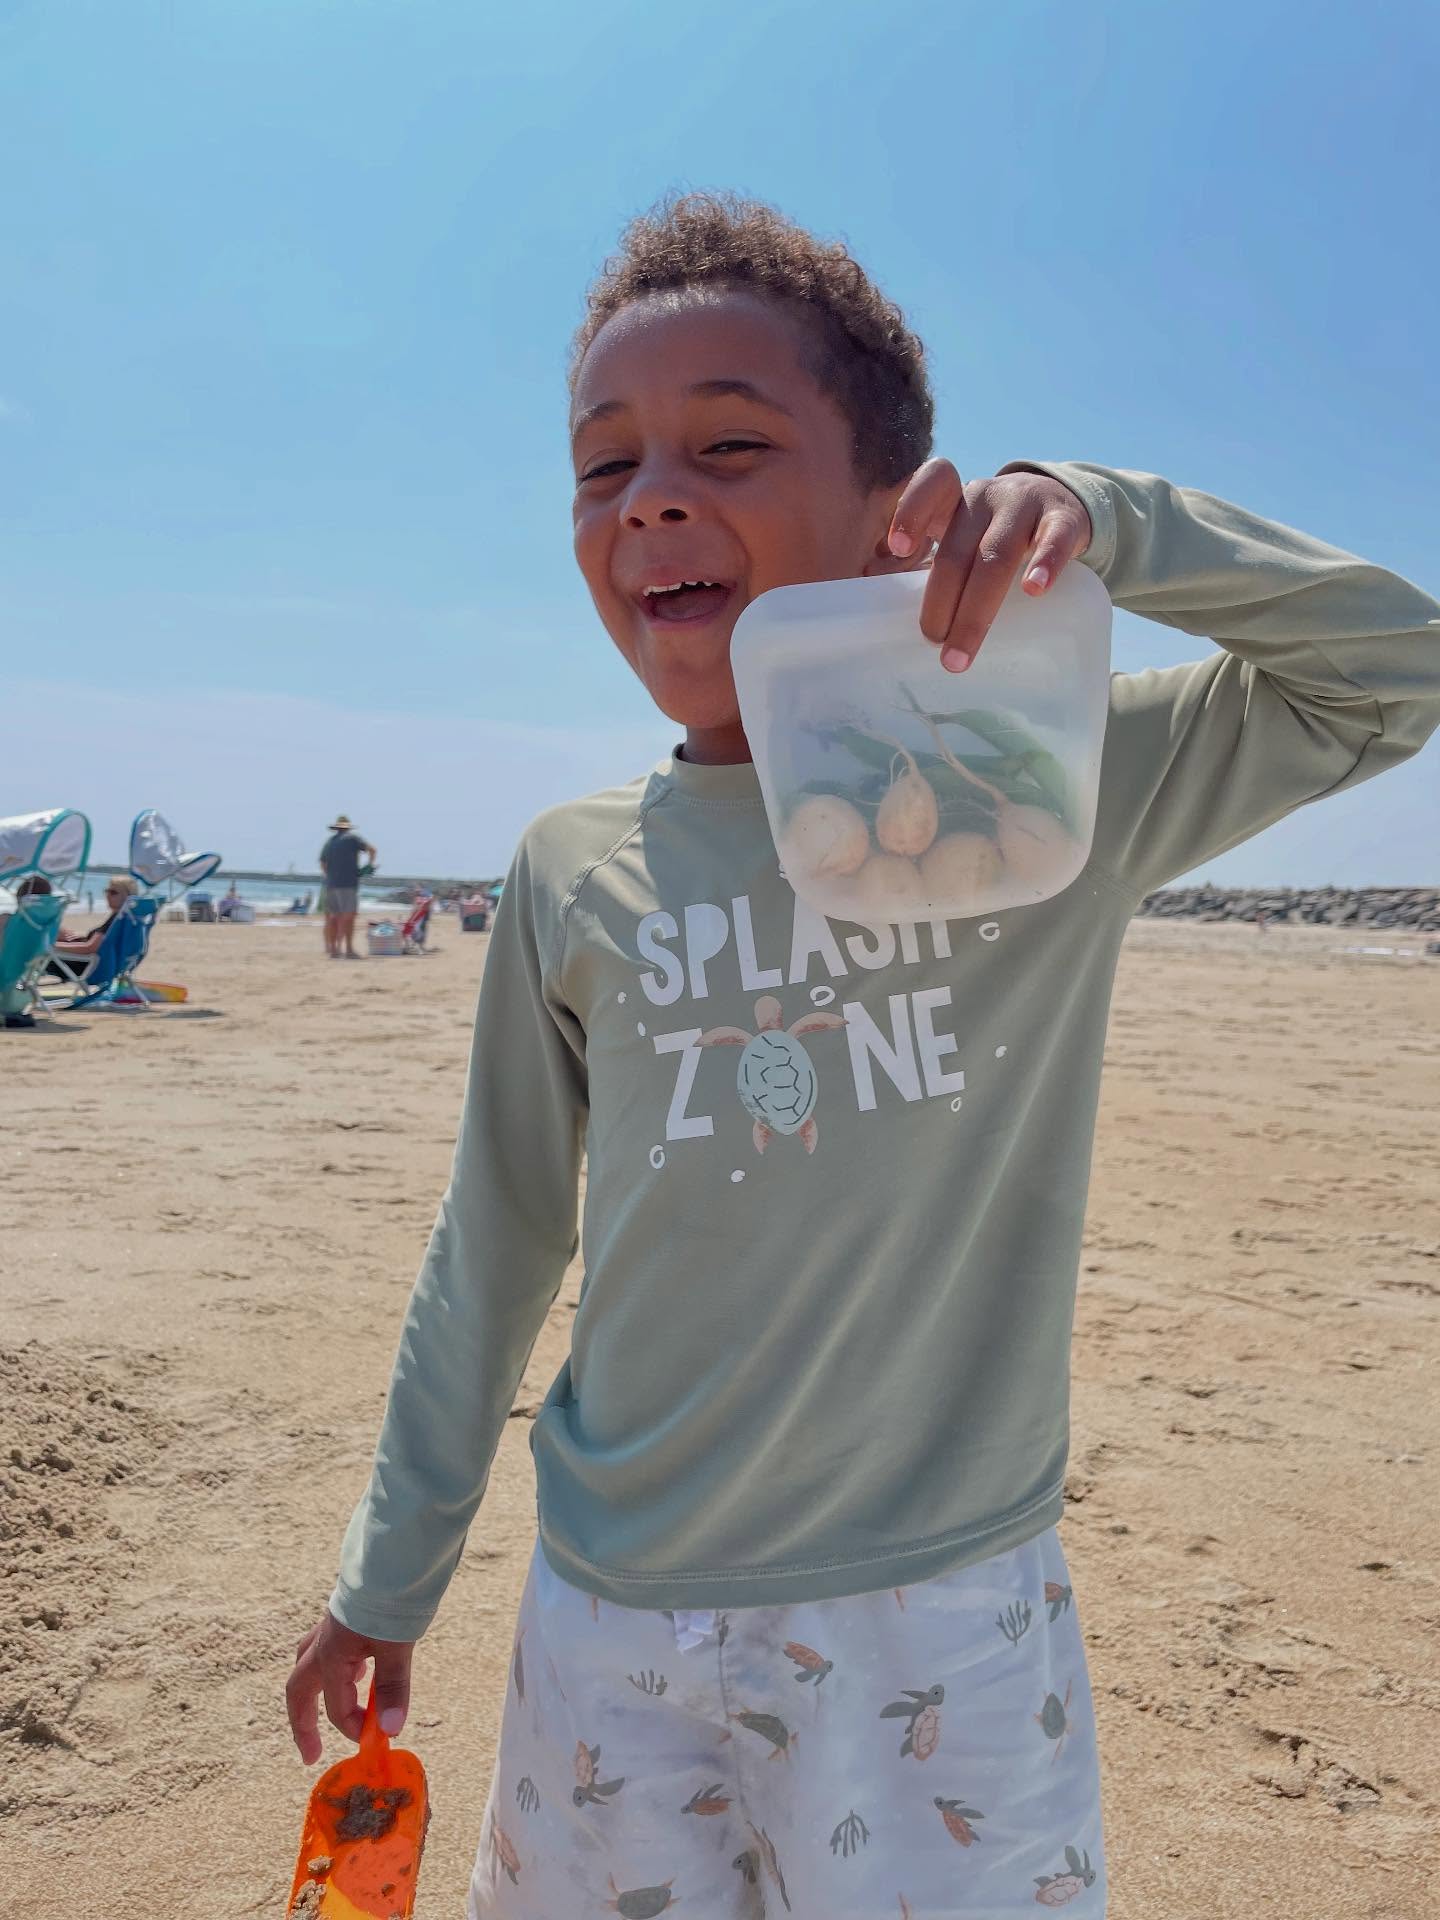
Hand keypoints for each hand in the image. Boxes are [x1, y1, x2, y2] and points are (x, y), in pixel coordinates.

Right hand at [285, 1610, 414, 1764]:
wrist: (393, 1552)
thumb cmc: (391, 1599)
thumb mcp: (397, 1647)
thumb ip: (393, 1688)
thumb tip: (392, 1731)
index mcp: (332, 1656)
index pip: (337, 1708)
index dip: (356, 1729)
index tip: (378, 1740)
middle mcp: (324, 1643)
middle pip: (299, 1691)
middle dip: (303, 1723)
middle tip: (310, 1753)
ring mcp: (331, 1627)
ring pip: (310, 1664)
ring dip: (319, 1691)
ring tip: (340, 1705)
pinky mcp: (343, 1615)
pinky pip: (327, 1647)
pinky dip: (336, 1666)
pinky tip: (358, 1667)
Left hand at [886, 461, 1092, 671]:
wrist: (1063, 506)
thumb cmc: (996, 536)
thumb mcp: (964, 538)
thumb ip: (933, 566)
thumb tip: (879, 617)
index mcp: (954, 502)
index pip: (932, 487)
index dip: (912, 512)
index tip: (897, 549)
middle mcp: (985, 498)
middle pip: (957, 549)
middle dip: (941, 602)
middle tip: (932, 643)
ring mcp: (1026, 506)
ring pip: (997, 555)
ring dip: (977, 608)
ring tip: (962, 651)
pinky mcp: (1064, 519)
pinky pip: (1055, 539)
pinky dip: (1045, 563)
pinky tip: (1035, 590)